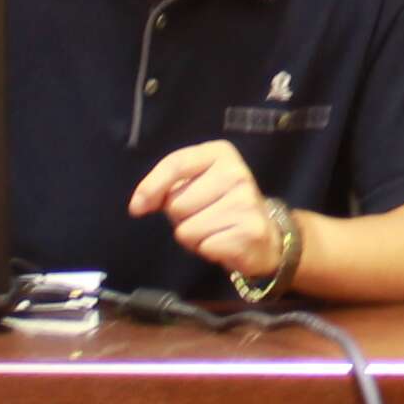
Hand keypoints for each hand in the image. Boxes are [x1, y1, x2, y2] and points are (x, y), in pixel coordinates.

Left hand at [127, 139, 292, 284]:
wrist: (266, 235)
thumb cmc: (221, 204)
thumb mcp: (195, 182)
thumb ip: (165, 185)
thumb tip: (138, 205)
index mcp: (220, 153)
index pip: (175, 164)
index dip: (151, 187)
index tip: (138, 207)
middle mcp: (236, 173)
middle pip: (176, 203)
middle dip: (180, 216)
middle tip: (203, 215)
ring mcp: (245, 202)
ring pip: (186, 229)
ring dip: (192, 236)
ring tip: (213, 229)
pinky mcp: (248, 231)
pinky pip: (202, 246)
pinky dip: (205, 249)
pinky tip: (222, 242)